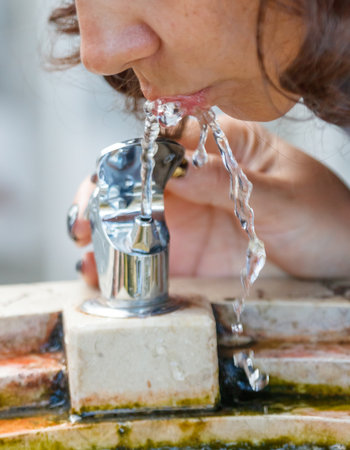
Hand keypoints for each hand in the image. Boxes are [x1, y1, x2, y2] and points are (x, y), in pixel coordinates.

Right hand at [70, 114, 349, 285]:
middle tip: (85, 222)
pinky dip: (125, 264)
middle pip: (138, 180)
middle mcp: (199, 180)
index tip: (112, 181)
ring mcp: (192, 217)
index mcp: (224, 148)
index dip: (133, 157)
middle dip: (104, 197)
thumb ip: (233, 185)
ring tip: (87, 254)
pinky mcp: (191, 253)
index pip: (167, 140)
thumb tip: (181, 172)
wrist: (342, 256)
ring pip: (136, 217)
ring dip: (106, 233)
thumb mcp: (285, 197)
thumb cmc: (325, 215)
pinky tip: (107, 275)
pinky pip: (150, 254)